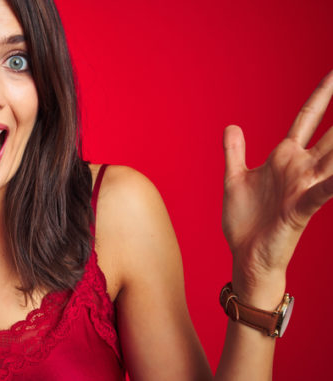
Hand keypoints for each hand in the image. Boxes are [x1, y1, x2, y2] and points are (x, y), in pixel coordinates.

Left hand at [221, 70, 332, 298]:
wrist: (245, 257)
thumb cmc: (245, 222)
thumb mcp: (234, 179)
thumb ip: (235, 152)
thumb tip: (231, 125)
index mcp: (284, 158)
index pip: (307, 119)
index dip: (321, 96)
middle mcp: (299, 169)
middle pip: (329, 133)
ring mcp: (303, 187)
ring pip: (331, 157)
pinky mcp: (299, 209)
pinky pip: (321, 192)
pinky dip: (332, 182)